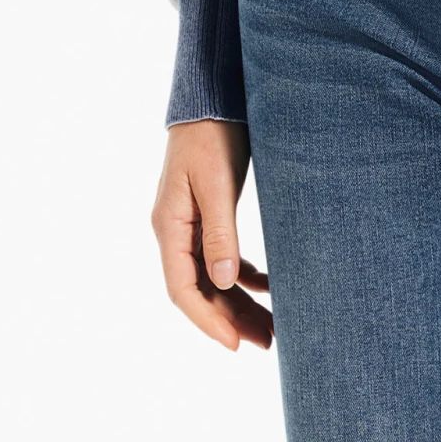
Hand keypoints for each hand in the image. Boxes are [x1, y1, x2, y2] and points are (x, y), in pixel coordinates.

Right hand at [151, 118, 273, 349]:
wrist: (211, 96)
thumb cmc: (211, 134)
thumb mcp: (216, 182)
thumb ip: (220, 231)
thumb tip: (225, 282)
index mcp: (170, 226)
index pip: (184, 290)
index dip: (208, 321)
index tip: (235, 345)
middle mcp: (175, 230)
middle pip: (200, 290)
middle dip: (229, 318)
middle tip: (266, 341)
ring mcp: (190, 222)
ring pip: (212, 276)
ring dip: (238, 301)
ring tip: (270, 325)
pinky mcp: (207, 212)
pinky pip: (221, 255)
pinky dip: (242, 274)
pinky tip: (265, 285)